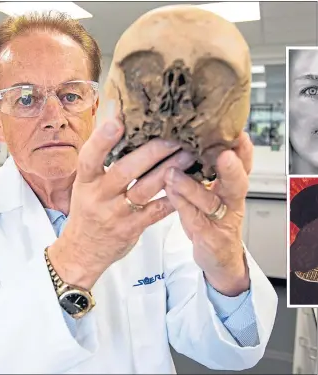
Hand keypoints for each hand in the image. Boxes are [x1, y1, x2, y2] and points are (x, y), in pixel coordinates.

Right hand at [49, 114, 194, 289]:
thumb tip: (121, 126)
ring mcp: (116, 214)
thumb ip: (100, 163)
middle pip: (125, 171)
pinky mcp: (132, 229)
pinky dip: (173, 197)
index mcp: (85, 182)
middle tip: (174, 135)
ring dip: (169, 171)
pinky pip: (156, 211)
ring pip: (145, 190)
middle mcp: (99, 197)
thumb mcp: (84, 186)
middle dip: (151, 152)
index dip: (102, 140)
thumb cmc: (87, 211)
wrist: (82, 250)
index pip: (89, 158)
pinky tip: (189, 184)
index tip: (118, 120)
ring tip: (189, 155)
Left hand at [164, 132, 252, 295]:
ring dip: (192, 187)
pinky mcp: (208, 236)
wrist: (218, 258)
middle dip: (232, 168)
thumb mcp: (212, 193)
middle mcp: (231, 202)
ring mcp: (221, 221)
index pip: (242, 165)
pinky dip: (181, 205)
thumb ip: (205, 171)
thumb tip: (189, 141)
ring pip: (210, 202)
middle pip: (237, 183)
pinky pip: (194, 219)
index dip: (243, 150)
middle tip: (223, 154)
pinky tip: (170, 192)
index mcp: (232, 188)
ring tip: (173, 173)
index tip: (238, 132)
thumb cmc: (211, 219)